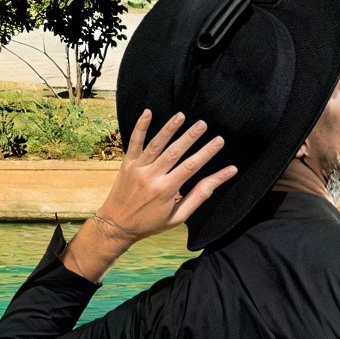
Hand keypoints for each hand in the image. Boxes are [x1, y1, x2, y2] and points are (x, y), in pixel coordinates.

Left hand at [72, 110, 232, 270]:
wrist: (117, 226)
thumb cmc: (151, 223)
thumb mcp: (179, 215)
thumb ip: (199, 195)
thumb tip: (223, 177)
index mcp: (166, 190)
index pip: (191, 167)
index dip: (206, 153)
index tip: (219, 141)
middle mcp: (152, 176)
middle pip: (175, 152)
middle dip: (190, 136)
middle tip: (203, 124)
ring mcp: (138, 168)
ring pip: (156, 144)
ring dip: (169, 128)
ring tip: (182, 116)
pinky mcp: (127, 164)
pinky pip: (134, 142)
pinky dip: (140, 127)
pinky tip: (148, 113)